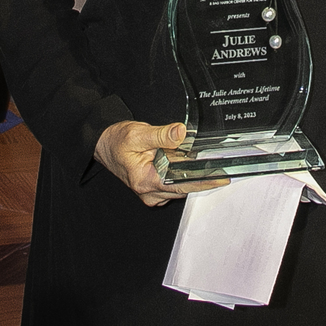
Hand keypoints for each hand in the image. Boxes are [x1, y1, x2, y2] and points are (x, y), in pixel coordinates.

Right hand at [94, 121, 226, 205]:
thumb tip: (180, 132)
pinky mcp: (154, 188)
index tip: (221, 178)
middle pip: (184, 188)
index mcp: (145, 181)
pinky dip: (181, 174)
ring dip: (190, 175)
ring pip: (180, 187)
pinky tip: (185, 163)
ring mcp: (152, 192)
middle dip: (200, 176)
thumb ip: (161, 134)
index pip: (181, 185)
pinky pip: (174, 184)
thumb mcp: (138, 133)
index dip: (203, 182)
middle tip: (219, 166)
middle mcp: (150, 192)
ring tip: (201, 161)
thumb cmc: (117, 141)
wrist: (103, 144)